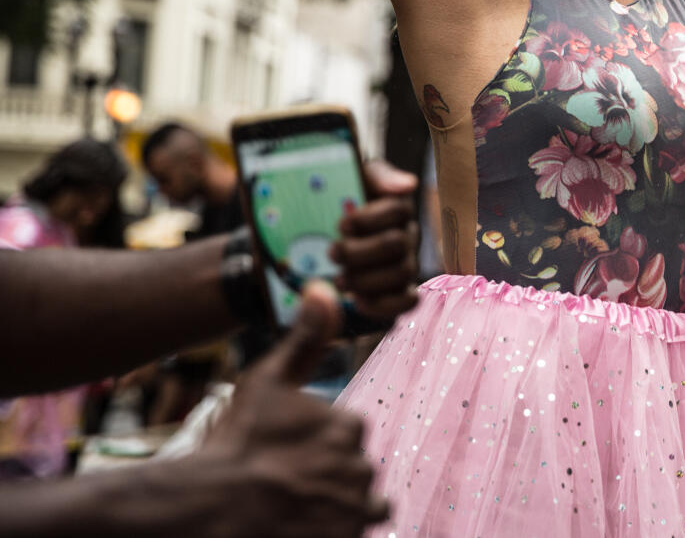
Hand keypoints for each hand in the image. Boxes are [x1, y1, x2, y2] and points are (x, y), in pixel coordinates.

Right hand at [197, 283, 387, 536]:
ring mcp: (353, 512)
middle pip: (351, 475)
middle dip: (326, 480)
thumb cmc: (234, 443)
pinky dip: (332, 530)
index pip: (346, 438)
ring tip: (293, 509)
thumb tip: (324, 288)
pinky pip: (351, 535)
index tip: (284, 456)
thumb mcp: (266, 381)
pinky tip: (300, 526)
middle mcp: (361, 468)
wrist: (207, 507)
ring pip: (357, 509)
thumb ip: (305, 338)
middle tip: (283, 485)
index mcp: (349, 427)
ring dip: (334, 509)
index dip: (314, 447)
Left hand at [330, 159, 419, 322]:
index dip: (371, 219)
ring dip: (366, 278)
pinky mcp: (399, 292)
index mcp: (397, 208)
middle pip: (398, 244)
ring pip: (402, 273)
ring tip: (339, 279)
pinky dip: (382, 304)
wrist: (323, 232)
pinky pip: (406, 302)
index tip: (342, 223)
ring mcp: (406, 264)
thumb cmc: (341, 204)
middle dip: (362, 251)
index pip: (400, 210)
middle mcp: (408, 236)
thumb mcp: (354, 179)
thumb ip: (379, 176)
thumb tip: (408, 183)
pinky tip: (357, 300)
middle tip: (333, 253)